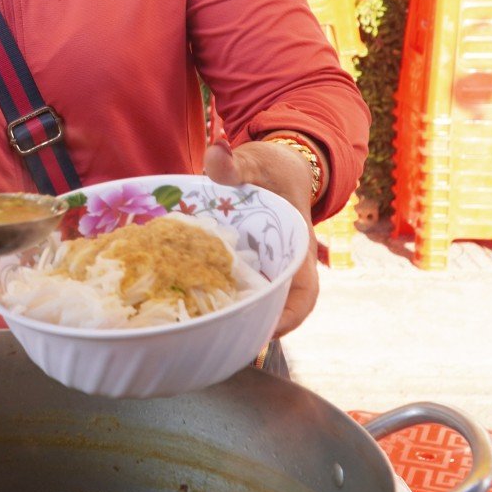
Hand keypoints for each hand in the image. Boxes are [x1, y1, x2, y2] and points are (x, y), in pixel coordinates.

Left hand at [204, 139, 319, 337]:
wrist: (276, 165)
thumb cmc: (273, 167)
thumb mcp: (258, 161)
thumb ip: (237, 163)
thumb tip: (216, 153)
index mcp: (297, 248)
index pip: (305, 294)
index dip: (290, 318)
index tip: (265, 331)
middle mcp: (282, 266)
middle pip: (277, 309)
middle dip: (252, 327)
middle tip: (216, 339)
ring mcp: (264, 269)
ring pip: (254, 303)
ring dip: (232, 316)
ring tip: (198, 328)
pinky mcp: (244, 266)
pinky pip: (233, 288)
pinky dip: (217, 297)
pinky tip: (186, 301)